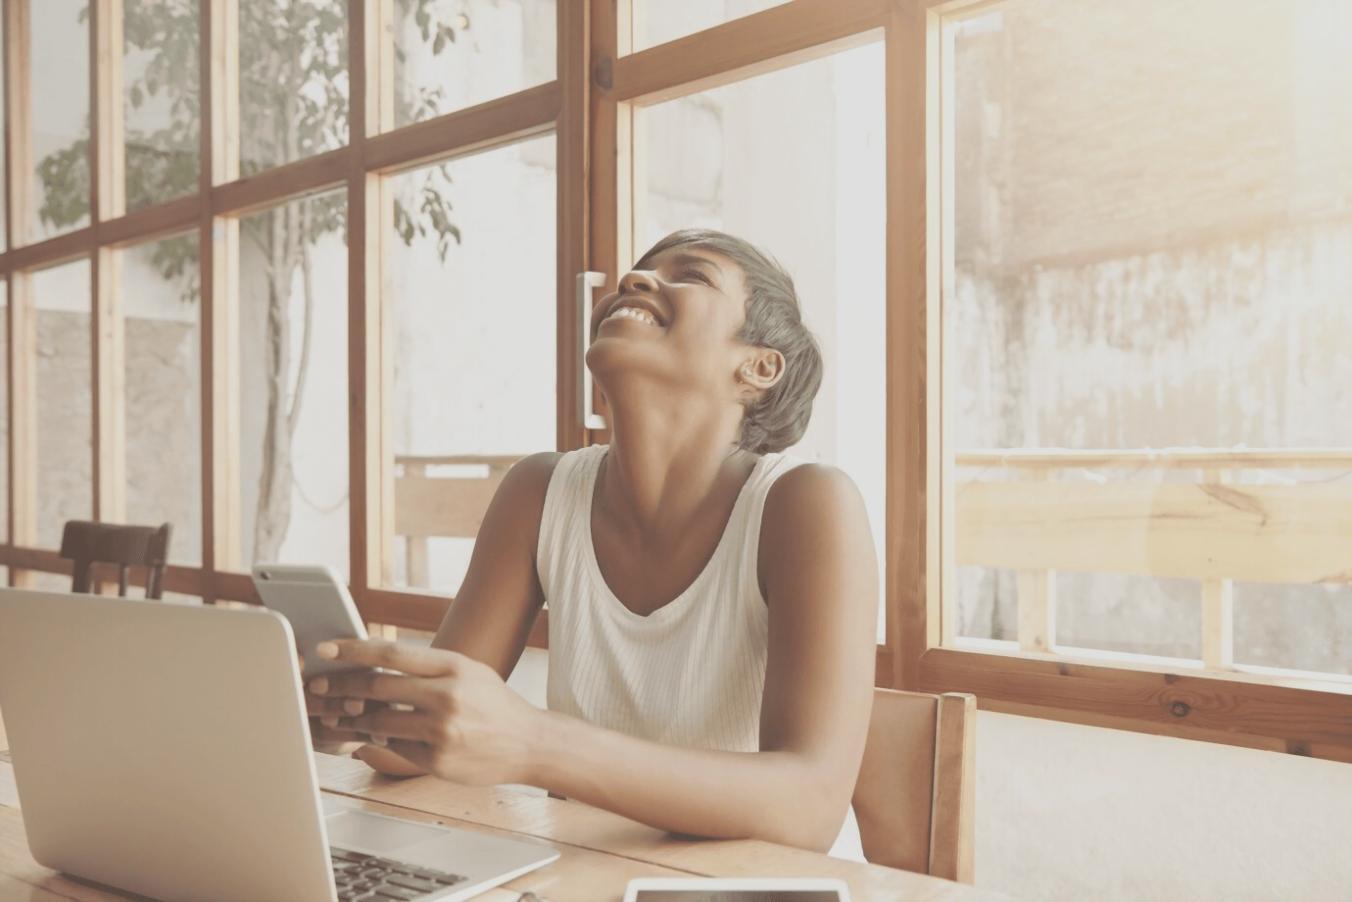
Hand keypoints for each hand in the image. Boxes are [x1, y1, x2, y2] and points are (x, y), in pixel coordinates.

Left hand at [307, 639, 543, 785]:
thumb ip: (426, 668)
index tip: (325, 649)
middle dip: (341, 688)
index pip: (391, 653)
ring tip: (345, 715)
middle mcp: (446, 696)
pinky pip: (394, 748)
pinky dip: (384, 741)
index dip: (353, 650)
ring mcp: (441, 730)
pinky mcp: (437, 759)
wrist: (528, 742)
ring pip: (379, 721)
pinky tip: (385, 736)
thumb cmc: (493, 704)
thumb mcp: (467, 672)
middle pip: (376, 687)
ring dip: (357, 719)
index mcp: (453, 666)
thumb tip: (375, 665)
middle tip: (318, 687)